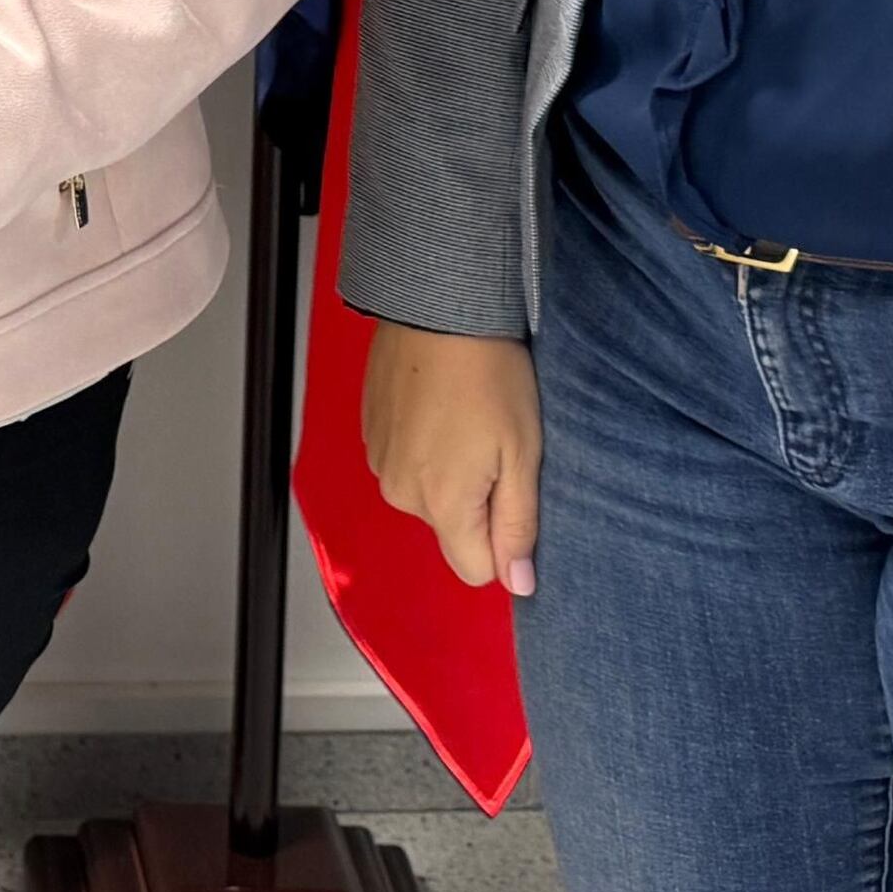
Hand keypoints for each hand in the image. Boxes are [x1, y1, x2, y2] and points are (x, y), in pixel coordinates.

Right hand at [361, 326, 542, 598]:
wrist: (436, 305)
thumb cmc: (492, 377)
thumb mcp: (524, 452)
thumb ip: (518, 525)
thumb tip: (518, 585)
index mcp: (441, 506)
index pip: (475, 570)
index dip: (504, 541)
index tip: (516, 489)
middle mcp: (399, 494)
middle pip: (451, 529)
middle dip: (477, 501)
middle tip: (497, 444)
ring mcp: (378, 461)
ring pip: (427, 495)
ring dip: (449, 471)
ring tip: (467, 417)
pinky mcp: (369, 431)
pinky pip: (405, 462)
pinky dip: (425, 444)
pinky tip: (441, 404)